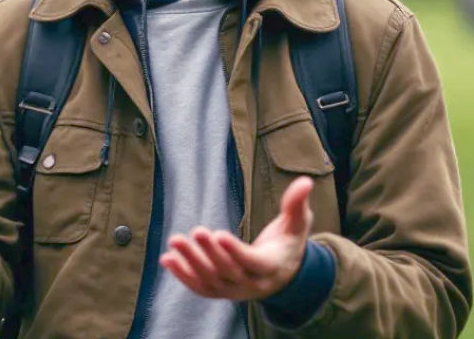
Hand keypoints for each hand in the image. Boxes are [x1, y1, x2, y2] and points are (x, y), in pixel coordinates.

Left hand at [158, 176, 314, 301]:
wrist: (283, 273)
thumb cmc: (288, 242)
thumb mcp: (297, 223)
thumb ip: (297, 203)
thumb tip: (306, 181)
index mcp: (272, 267)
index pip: (253, 262)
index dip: (236, 251)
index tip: (219, 234)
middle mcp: (252, 284)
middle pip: (228, 272)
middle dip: (210, 253)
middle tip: (197, 230)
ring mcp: (234, 291)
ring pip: (210, 281)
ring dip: (191, 262)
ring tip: (175, 240)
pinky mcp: (220, 292)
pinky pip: (200, 288)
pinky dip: (183, 275)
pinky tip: (167, 258)